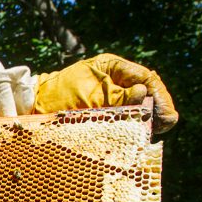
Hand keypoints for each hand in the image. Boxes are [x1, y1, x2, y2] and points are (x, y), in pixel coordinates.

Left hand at [33, 54, 178, 132]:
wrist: (35, 107)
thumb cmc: (58, 95)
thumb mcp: (88, 95)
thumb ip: (115, 96)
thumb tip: (144, 94)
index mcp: (113, 67)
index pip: (146, 77)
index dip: (159, 95)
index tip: (166, 114)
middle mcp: (117, 79)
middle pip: (149, 92)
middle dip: (158, 107)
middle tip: (164, 124)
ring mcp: (114, 95)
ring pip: (141, 106)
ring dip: (149, 118)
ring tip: (156, 130)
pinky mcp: (108, 111)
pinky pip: (128, 117)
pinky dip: (135, 125)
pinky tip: (142, 134)